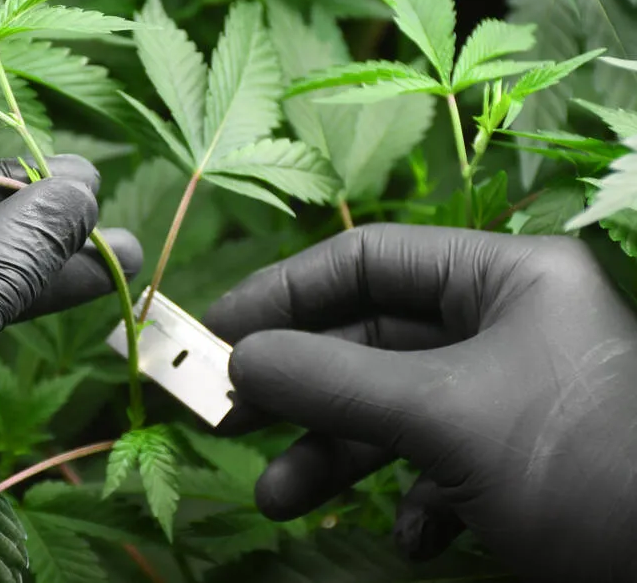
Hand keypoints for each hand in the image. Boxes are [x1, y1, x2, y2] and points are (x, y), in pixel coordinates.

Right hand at [204, 223, 636, 582]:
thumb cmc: (584, 465)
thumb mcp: (446, 414)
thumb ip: (335, 381)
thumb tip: (239, 358)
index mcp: (504, 279)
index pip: (370, 261)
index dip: (285, 292)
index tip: (216, 330)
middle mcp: (505, 327)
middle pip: (372, 340)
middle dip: (302, 386)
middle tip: (229, 416)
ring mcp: (510, 398)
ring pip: (396, 410)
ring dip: (336, 455)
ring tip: (279, 498)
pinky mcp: (521, 463)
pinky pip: (441, 464)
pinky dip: (413, 501)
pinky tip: (414, 539)